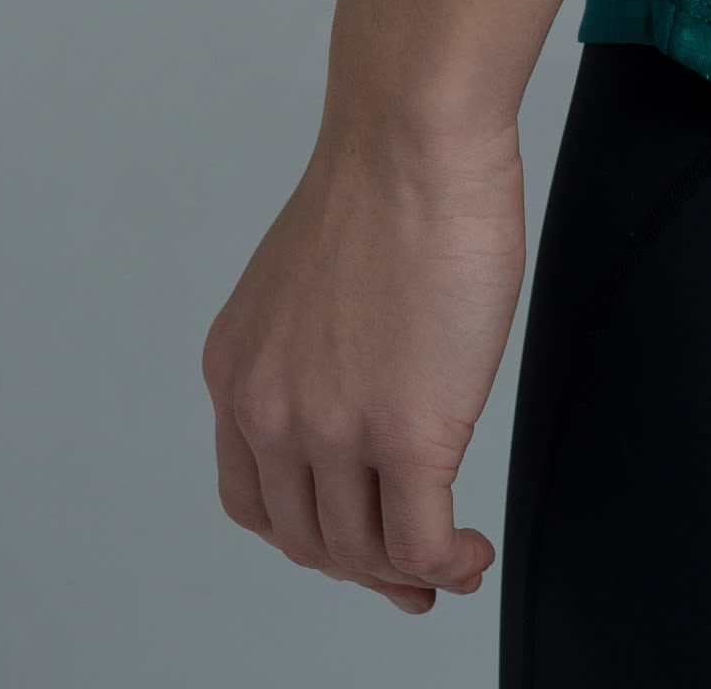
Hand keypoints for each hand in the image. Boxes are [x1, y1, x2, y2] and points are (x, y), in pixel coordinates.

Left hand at [202, 104, 526, 612]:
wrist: (414, 135)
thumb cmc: (387, 177)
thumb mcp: (306, 279)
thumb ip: (313, 346)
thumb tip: (367, 386)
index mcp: (238, 372)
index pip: (254, 500)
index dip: (307, 535)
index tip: (355, 541)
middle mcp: (268, 411)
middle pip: (308, 537)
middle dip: (364, 567)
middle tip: (413, 576)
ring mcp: (335, 429)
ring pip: (364, 549)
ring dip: (411, 572)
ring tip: (453, 561)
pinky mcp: (407, 433)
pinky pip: (420, 543)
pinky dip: (448, 564)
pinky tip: (472, 552)